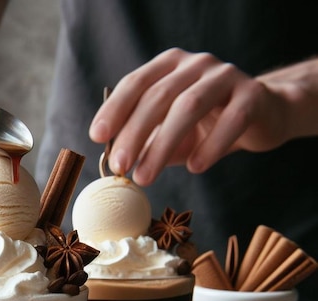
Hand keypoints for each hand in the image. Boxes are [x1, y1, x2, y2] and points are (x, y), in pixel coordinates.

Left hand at [89, 48, 312, 185]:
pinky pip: (232, 119)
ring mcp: (225, 76)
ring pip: (189, 105)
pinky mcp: (253, 95)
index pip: (135, 83)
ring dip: (163, 144)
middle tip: (119, 167)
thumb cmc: (204, 127)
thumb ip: (144, 144)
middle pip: (158, 95)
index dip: (114, 109)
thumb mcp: (167, 135)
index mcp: (169, 67)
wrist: (262, 116)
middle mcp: (195, 65)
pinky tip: (195, 167)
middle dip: (134, 133)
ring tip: (146, 177)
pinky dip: (211, 145)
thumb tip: (115, 166)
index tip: (97, 137)